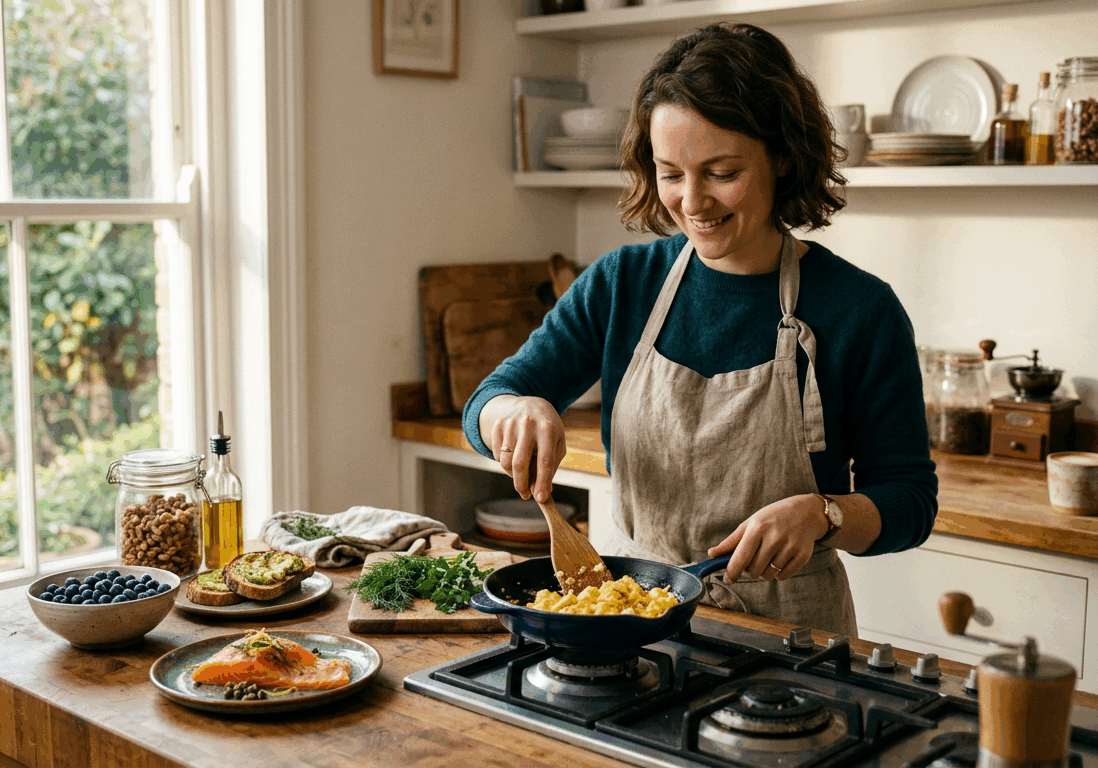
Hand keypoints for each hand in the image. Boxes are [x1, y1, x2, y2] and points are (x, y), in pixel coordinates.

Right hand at [481, 395, 566, 502]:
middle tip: (525, 495)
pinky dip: (504, 463)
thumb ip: (552, 465)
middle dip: (521, 484)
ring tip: (521, 474)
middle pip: (519, 463)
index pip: (544, 461)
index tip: (540, 498)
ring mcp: (510, 424)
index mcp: (547, 428)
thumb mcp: (557, 442)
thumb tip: (544, 492)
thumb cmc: (547, 428)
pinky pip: (497, 455)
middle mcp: (528, 424)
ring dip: (512, 475)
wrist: (529, 403)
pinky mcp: (498, 425)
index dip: (542, 482)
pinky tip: (513, 458)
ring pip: (505, 461)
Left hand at [706, 494, 827, 582]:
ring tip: (767, 558)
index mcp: (758, 527)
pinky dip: (778, 573)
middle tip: (752, 561)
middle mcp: (775, 537)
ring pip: (768, 576)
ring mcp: (790, 547)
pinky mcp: (803, 556)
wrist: (806, 512)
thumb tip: (711, 554)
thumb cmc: (773, 518)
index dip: (732, 572)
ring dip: (764, 573)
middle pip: (754, 570)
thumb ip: (731, 541)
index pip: (741, 557)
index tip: (727, 579)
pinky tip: (780, 559)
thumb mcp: (751, 523)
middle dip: (748, 571)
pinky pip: (783, 577)